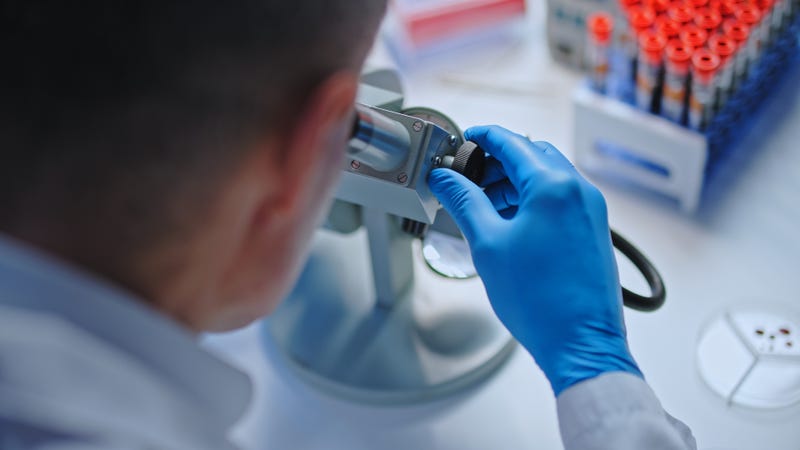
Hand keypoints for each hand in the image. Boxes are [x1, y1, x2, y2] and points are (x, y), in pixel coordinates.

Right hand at [428, 125, 640, 394]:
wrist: (581, 343)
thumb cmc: (538, 299)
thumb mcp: (488, 244)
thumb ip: (464, 202)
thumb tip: (444, 178)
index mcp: (553, 186)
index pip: (512, 142)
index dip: (483, 137)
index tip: (465, 139)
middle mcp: (578, 191)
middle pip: (533, 155)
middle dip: (498, 161)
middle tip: (469, 177)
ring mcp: (591, 210)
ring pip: (548, 177)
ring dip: (516, 182)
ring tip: (486, 205)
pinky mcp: (594, 230)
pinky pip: (561, 199)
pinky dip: (534, 200)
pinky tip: (511, 223)